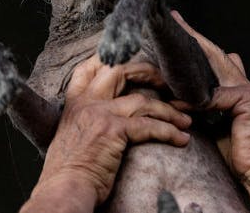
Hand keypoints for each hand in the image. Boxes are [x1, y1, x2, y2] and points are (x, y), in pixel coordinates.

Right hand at [20, 56, 192, 212]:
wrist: (63, 190)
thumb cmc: (69, 172)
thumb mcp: (72, 136)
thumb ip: (88, 120)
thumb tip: (114, 118)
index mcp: (74, 104)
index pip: (89, 68)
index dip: (113, 58)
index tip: (135, 62)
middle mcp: (86, 104)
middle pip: (120, 70)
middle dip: (149, 73)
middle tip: (169, 85)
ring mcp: (99, 115)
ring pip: (143, 101)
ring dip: (169, 111)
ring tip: (185, 121)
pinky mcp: (113, 131)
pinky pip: (149, 125)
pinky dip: (169, 132)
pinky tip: (181, 139)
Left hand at [171, 10, 249, 212]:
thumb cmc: (241, 153)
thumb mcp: (218, 127)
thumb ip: (207, 108)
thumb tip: (184, 98)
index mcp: (239, 89)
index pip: (216, 61)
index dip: (199, 45)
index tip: (182, 29)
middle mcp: (246, 84)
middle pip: (215, 54)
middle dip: (193, 37)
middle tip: (174, 19)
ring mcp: (249, 89)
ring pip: (217, 66)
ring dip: (192, 55)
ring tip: (171, 42)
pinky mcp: (249, 99)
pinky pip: (214, 96)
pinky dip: (194, 100)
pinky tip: (177, 101)